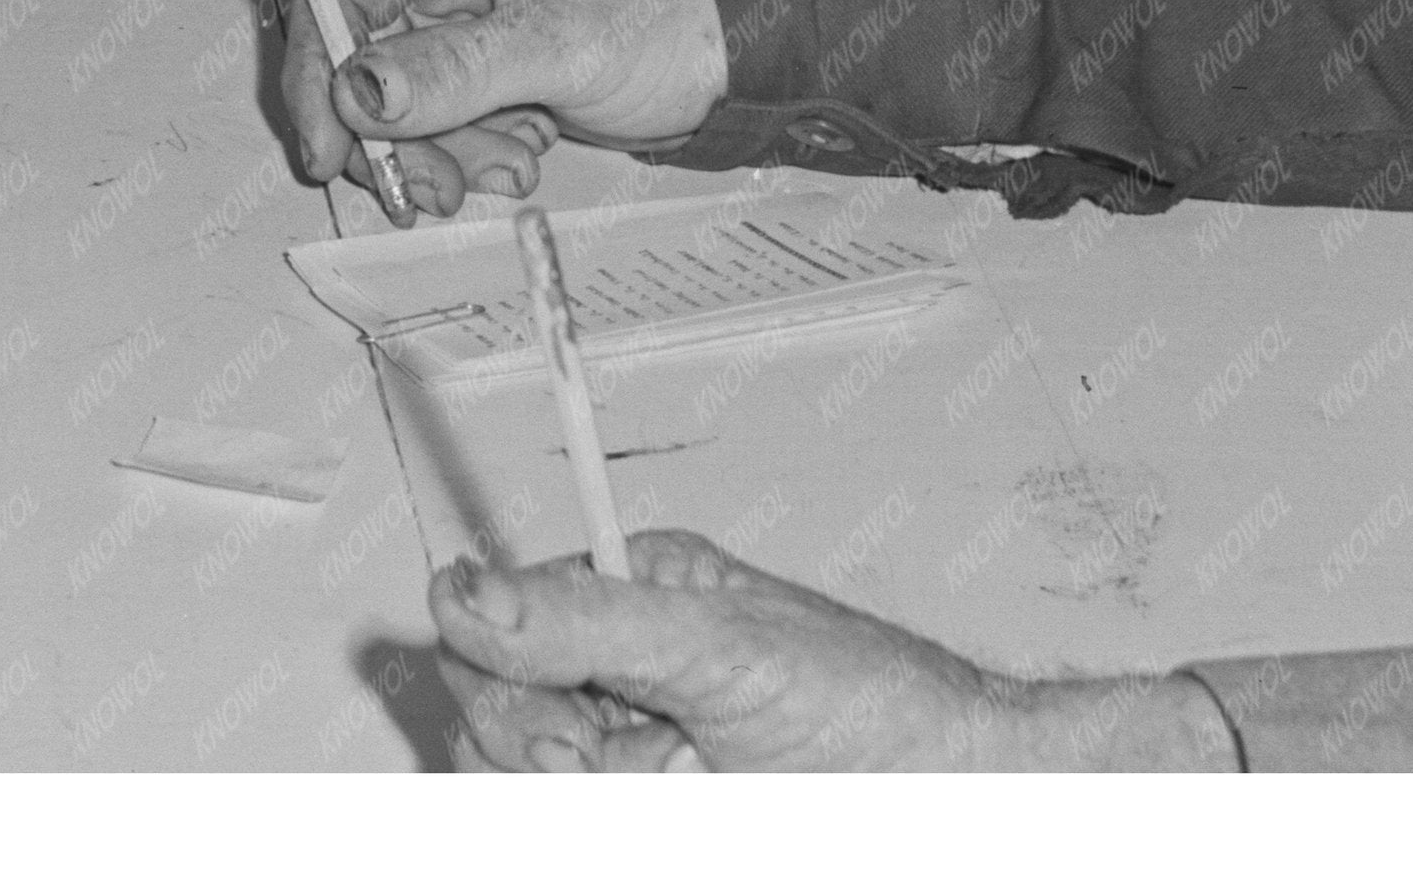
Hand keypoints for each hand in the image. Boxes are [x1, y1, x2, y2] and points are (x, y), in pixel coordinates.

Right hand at [266, 0, 729, 204]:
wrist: (737, 50)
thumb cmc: (672, 16)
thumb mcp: (566, 45)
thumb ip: (458, 69)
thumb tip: (358, 91)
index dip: (319, 65)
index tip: (330, 148)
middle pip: (357, 49)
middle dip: (385, 129)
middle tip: (426, 190)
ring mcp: (460, 10)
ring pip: (392, 96)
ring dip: (436, 151)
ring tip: (509, 168)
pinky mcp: (480, 58)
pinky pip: (436, 116)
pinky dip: (466, 152)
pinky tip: (524, 154)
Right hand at [434, 534, 1228, 771]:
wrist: (950, 795)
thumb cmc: (872, 703)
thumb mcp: (721, 648)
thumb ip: (588, 620)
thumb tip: (461, 590)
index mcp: (627, 599)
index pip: (492, 617)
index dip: (496, 666)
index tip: (558, 710)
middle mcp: (619, 678)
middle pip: (491, 708)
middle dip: (534, 739)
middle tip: (605, 756)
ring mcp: (635, 759)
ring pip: (523, 778)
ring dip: (567, 788)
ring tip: (657, 786)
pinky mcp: (654, 818)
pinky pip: (574, 819)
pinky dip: (589, 821)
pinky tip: (644, 805)